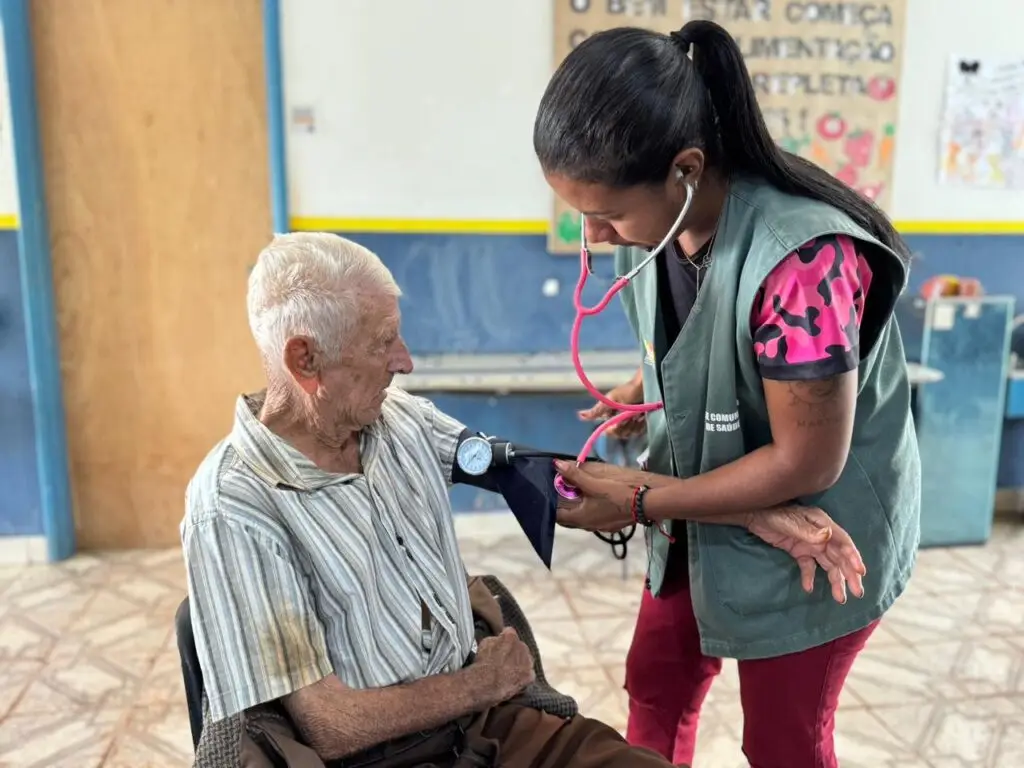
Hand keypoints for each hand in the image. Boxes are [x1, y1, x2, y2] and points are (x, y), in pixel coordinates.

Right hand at [472, 629, 534, 702]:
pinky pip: (529, 673)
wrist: (485, 683)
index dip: (504, 639)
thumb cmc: (483, 663)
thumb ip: (496, 638)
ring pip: (526, 659)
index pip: (510, 633)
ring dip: (520, 663)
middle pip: (520, 646)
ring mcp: (528, 661)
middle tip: (504, 660)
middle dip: (514, 651)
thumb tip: (499, 638)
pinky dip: (523, 676)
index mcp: (511, 636)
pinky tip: (514, 679)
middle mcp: (522, 646)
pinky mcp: (530, 675)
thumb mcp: (485, 643)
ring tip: (509, 670)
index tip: (500, 645)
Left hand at [553, 460, 636, 532]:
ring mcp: (601, 527)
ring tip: (576, 493)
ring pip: (583, 518)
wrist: (645, 503)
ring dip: (578, 508)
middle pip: (570, 518)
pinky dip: (590, 509)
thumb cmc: (617, 494)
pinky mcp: (612, 525)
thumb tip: (556, 464)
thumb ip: (574, 475)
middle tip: (562, 492)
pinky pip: (595, 518)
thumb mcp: (594, 483)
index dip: (551, 506)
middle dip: (564, 507)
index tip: (549, 494)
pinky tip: (594, 500)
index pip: (558, 517)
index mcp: (581, 518)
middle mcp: (588, 526)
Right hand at [578, 376, 645, 438]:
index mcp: (611, 416)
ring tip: (637, 414)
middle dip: (624, 427)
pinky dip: (641, 425)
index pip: (609, 432)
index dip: (612, 430)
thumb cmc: (628, 391)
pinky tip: (643, 417)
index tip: (617, 424)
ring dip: (634, 425)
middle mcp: (620, 421)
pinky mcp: (643, 424)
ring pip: (630, 434)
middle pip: (619, 434)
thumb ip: (597, 410)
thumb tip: (580, 415)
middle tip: (629, 417)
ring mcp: (632, 423)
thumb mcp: (611, 400)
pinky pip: (640, 432)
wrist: (648, 386)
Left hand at [746, 505, 866, 603]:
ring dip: (835, 580)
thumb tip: (828, 536)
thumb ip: (809, 531)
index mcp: (823, 524)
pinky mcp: (798, 551)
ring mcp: (810, 544)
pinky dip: (810, 577)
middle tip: (857, 592)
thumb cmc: (774, 514)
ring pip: (827, 564)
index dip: (852, 557)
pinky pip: (808, 566)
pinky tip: (809, 588)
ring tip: (840, 598)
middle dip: (849, 574)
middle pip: (839, 556)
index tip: (860, 572)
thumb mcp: (791, 522)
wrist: (753, 515)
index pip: (842, 542)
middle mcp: (820, 535)